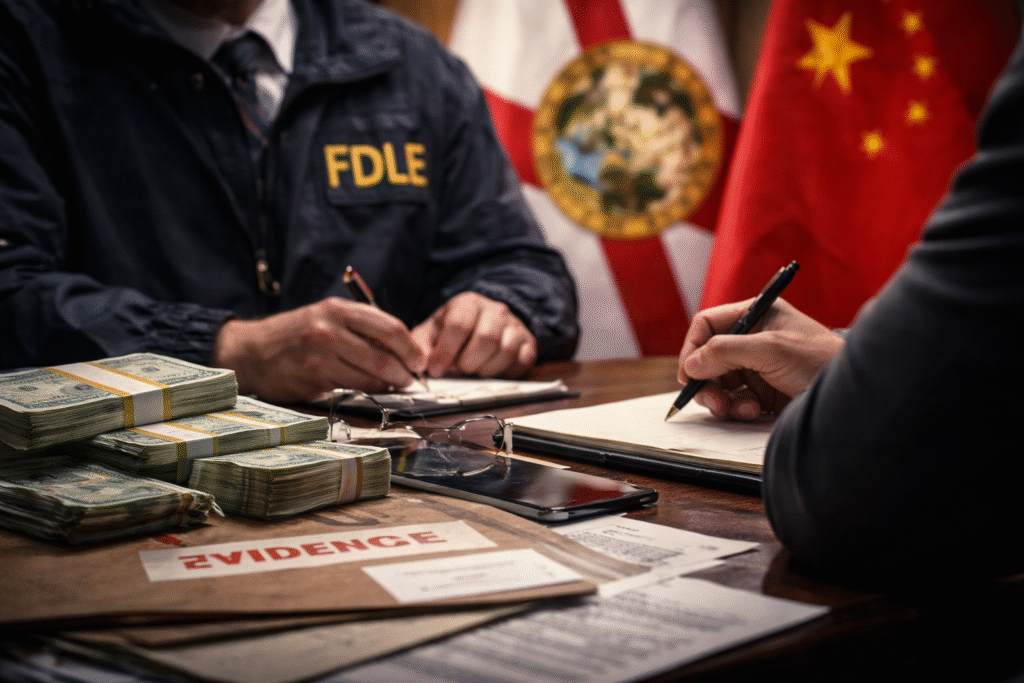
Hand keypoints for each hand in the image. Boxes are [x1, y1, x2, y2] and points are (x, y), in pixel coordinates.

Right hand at [211, 297, 426, 402]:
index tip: (421, 360)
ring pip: (369, 376)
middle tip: (410, 379)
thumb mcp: (327, 317)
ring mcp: (321, 355)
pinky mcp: (313, 379)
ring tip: (392, 386)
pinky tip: (369, 390)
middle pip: (383, 355)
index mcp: (338, 309)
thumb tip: (401, 348)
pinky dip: (366, 392)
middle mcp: (330, 329)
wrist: (252, 351)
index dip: (411, 347)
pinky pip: (351, 389)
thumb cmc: (296, 334)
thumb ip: (361, 327)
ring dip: (387, 385)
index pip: (390, 327)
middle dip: (404, 371)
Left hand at [412, 292, 537, 378]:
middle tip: (458, 371)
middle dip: (468, 362)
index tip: (436, 370)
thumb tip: (421, 366)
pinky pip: (522, 360)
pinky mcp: (527, 342)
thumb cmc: (452, 332)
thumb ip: (421, 348)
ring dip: (485, 369)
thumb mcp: (430, 334)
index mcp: (467, 303)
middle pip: (486, 338)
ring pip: (505, 350)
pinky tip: (491, 371)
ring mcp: (514, 325)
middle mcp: (494, 309)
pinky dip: (505, 371)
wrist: (482, 324)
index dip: (446, 352)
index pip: (458, 325)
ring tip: (473, 370)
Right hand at [677, 298, 843, 420]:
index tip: (689, 374)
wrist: (853, 396)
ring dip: (722, 399)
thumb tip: (691, 364)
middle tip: (713, 401)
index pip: (708, 325)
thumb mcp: (770, 349)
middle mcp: (753, 339)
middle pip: (708, 358)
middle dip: (707, 381)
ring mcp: (757, 367)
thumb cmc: (821, 361)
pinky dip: (738, 409)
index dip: (693, 348)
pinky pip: (735, 401)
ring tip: (735, 410)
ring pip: (718, 383)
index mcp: (756, 315)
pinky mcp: (764, 393)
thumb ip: (726, 351)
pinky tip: (754, 412)